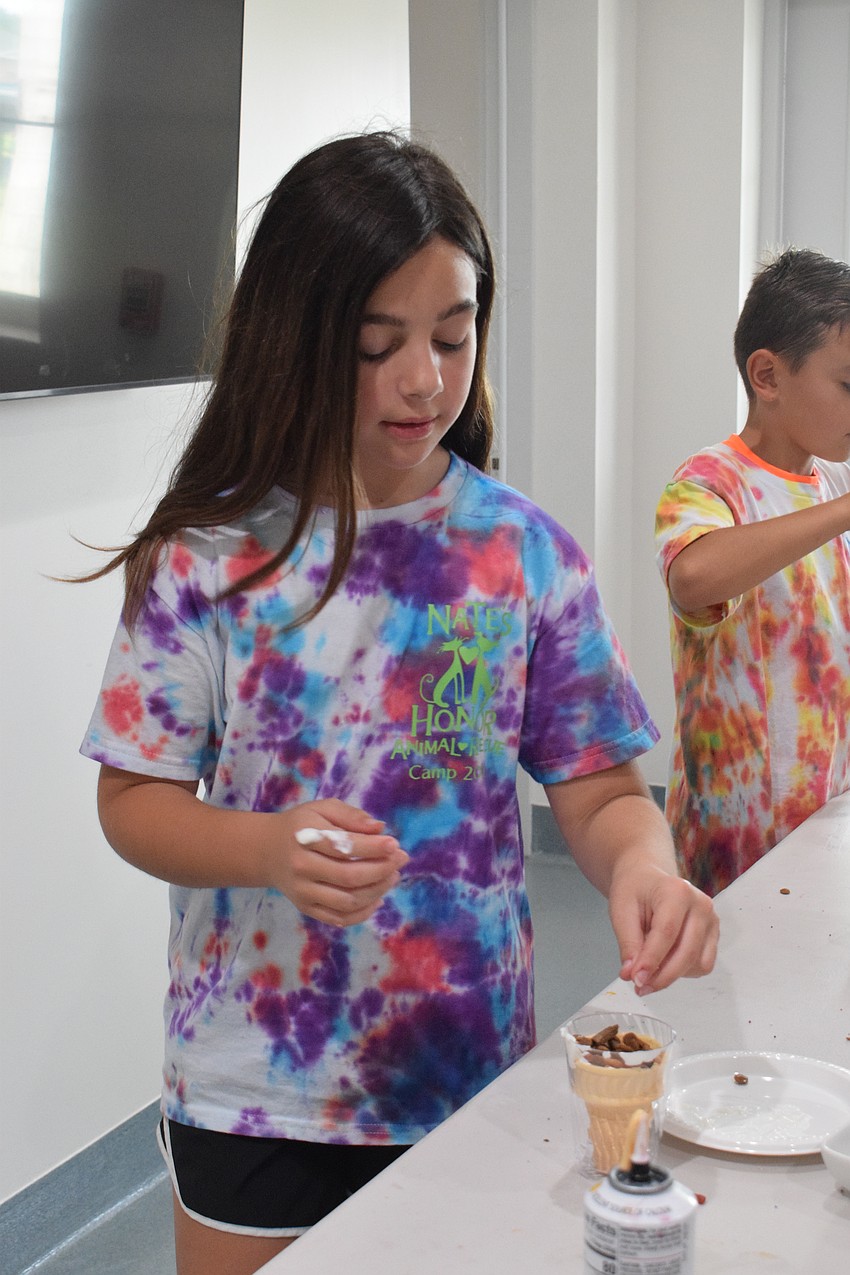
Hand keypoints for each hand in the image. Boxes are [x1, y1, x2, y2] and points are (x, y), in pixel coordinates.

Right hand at [270, 798, 408, 927]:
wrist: (267, 851)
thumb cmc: (301, 825)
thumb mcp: (322, 809)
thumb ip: (351, 816)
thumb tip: (379, 828)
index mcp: (305, 837)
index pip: (343, 846)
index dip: (373, 847)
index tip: (394, 844)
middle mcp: (302, 867)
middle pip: (348, 877)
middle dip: (381, 870)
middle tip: (401, 859)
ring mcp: (303, 892)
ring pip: (347, 901)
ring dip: (377, 891)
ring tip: (392, 877)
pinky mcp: (305, 908)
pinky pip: (338, 918)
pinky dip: (362, 913)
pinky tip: (377, 899)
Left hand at [608, 865, 718, 995]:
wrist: (648, 878)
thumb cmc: (634, 891)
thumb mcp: (621, 911)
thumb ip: (628, 943)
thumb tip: (631, 974)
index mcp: (677, 891)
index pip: (667, 933)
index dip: (651, 960)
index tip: (635, 980)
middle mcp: (701, 904)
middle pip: (686, 952)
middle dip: (662, 976)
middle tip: (639, 986)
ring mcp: (712, 920)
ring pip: (697, 963)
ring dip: (672, 975)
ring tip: (649, 971)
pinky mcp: (714, 934)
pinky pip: (703, 965)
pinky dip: (684, 971)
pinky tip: (665, 962)